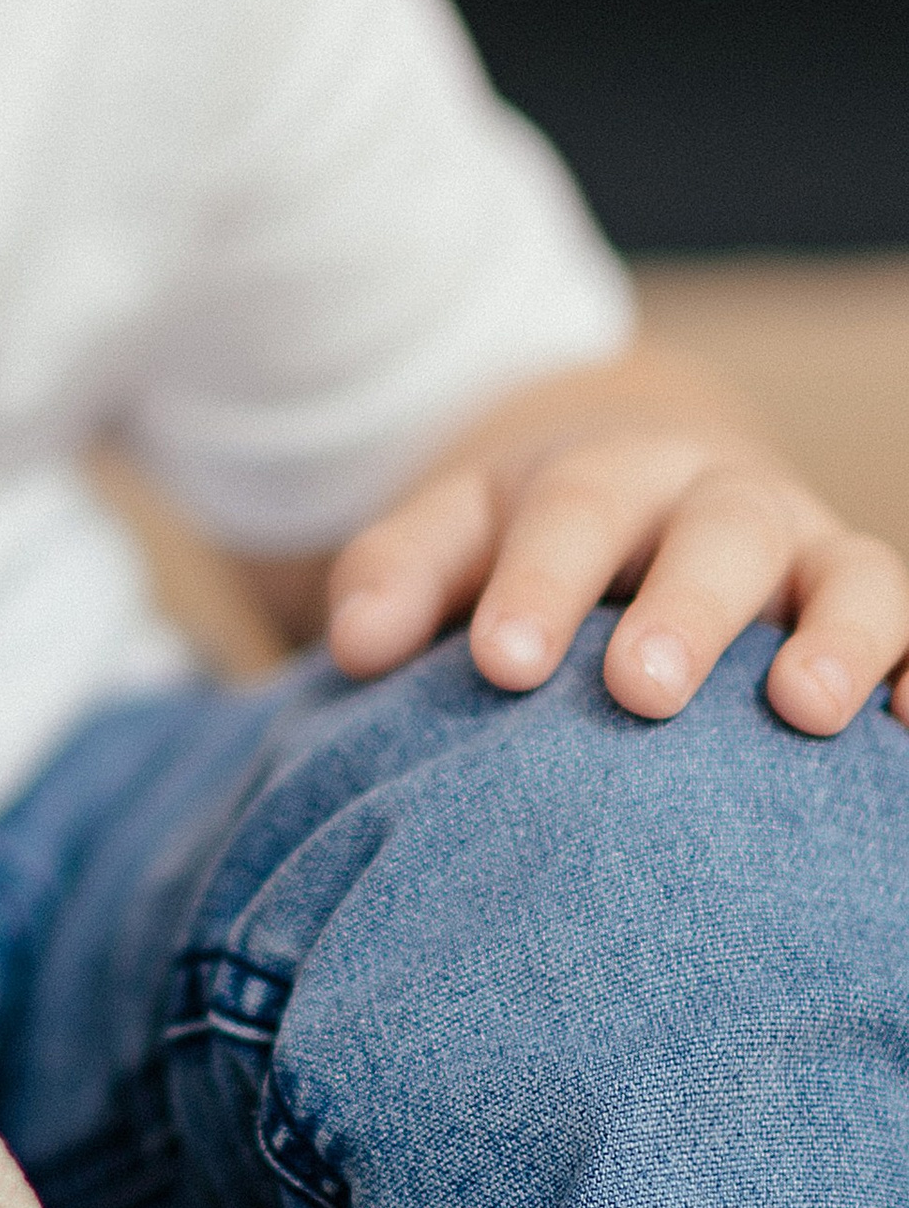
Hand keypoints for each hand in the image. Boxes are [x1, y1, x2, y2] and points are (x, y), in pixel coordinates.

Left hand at [326, 405, 908, 734]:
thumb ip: (398, 576)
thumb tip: (353, 647)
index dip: (538, 585)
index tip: (499, 664)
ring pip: (846, 572)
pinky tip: (907, 731)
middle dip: (681, 611)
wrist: (652, 491)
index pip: (571, 517)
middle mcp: (721, 503)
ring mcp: (810, 555)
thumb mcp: (459, 533)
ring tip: (802, 710)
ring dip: (834, 635)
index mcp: (607, 476)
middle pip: (713, 535)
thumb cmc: (538, 542)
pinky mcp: (873, 610)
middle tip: (639, 692)